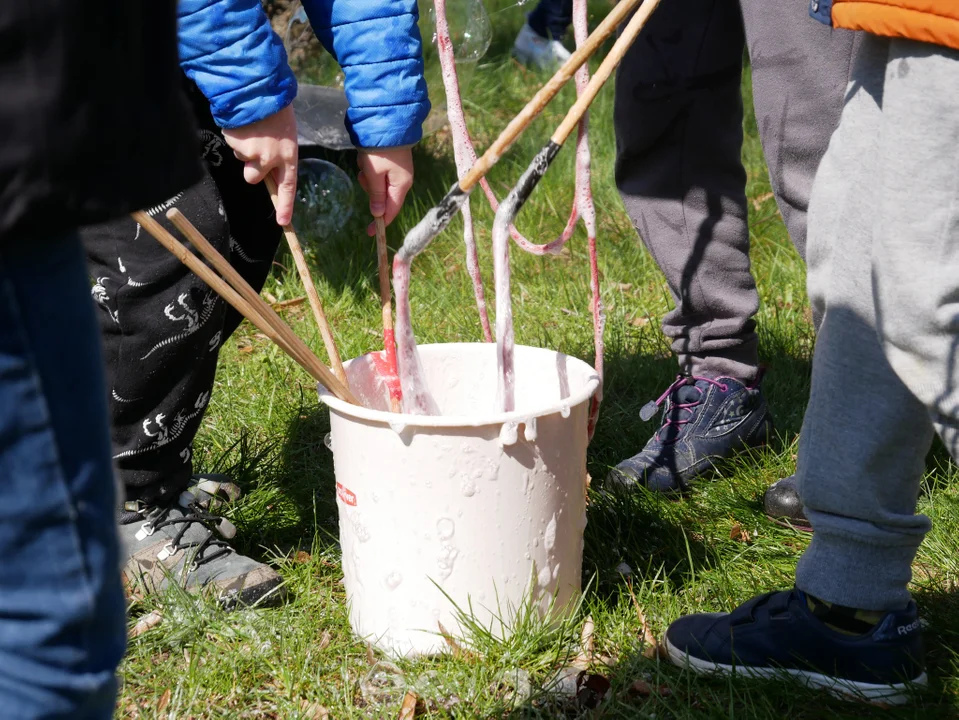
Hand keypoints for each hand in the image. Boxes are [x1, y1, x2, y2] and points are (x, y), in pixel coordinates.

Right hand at [222, 104, 298, 225]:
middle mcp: (270, 158)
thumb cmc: (275, 108)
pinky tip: (242, 123)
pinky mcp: (235, 143)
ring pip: (242, 160)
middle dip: (251, 167)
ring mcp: (251, 152)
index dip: (285, 205)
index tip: (283, 223)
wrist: (257, 88)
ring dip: (243, 148)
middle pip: (254, 178)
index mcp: (288, 155)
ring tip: (251, 128)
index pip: (288, 187)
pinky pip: (232, 145)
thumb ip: (279, 153)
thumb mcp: (285, 132)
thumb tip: (268, 170)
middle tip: (255, 146)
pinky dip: (235, 136)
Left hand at [357, 148, 413, 235]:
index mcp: (401, 185)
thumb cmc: (379, 150)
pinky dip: (370, 168)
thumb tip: (378, 214)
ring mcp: (397, 171)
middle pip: (383, 197)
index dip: (380, 222)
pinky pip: (378, 173)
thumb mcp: (374, 174)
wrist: (386, 121)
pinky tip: (367, 156)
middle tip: (364, 174)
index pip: (391, 210)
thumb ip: (376, 195)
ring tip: (366, 161)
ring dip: (368, 177)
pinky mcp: (391, 163)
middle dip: (371, 190)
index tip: (370, 233)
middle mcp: (402, 180)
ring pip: (378, 184)